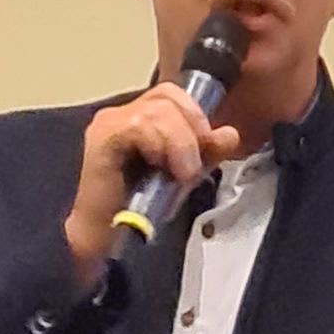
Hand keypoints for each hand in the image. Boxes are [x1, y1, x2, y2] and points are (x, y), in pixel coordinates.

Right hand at [64, 84, 240, 277]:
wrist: (106, 238)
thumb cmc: (139, 209)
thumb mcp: (183, 175)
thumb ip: (206, 152)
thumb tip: (230, 134)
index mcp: (143, 116)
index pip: (173, 94)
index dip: (195, 115)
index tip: (206, 148)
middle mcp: (124, 112)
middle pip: (167, 95)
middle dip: (190, 129)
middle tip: (190, 166)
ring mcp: (111, 121)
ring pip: (157, 110)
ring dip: (179, 142)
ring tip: (179, 173)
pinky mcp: (103, 136)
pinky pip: (139, 125)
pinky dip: (158, 144)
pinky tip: (159, 167)